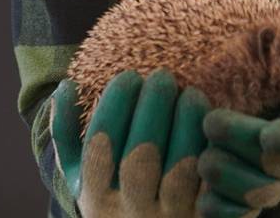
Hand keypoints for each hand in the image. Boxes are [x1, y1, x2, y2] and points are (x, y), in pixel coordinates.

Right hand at [50, 69, 210, 217]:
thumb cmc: (113, 193)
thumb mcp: (81, 174)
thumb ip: (67, 133)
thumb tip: (66, 85)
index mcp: (96, 198)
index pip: (100, 149)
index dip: (114, 108)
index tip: (128, 75)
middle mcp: (131, 213)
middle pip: (140, 159)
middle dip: (151, 109)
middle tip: (161, 75)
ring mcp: (170, 217)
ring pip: (179, 171)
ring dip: (186, 125)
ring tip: (189, 92)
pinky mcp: (205, 216)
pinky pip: (211, 179)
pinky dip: (212, 147)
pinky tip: (213, 119)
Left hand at [197, 27, 279, 217]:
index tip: (268, 134)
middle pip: (276, 168)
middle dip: (243, 149)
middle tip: (211, 123)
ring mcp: (279, 180)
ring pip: (257, 194)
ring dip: (228, 178)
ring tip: (203, 155)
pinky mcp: (253, 192)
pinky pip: (239, 215)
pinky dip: (221, 210)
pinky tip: (203, 198)